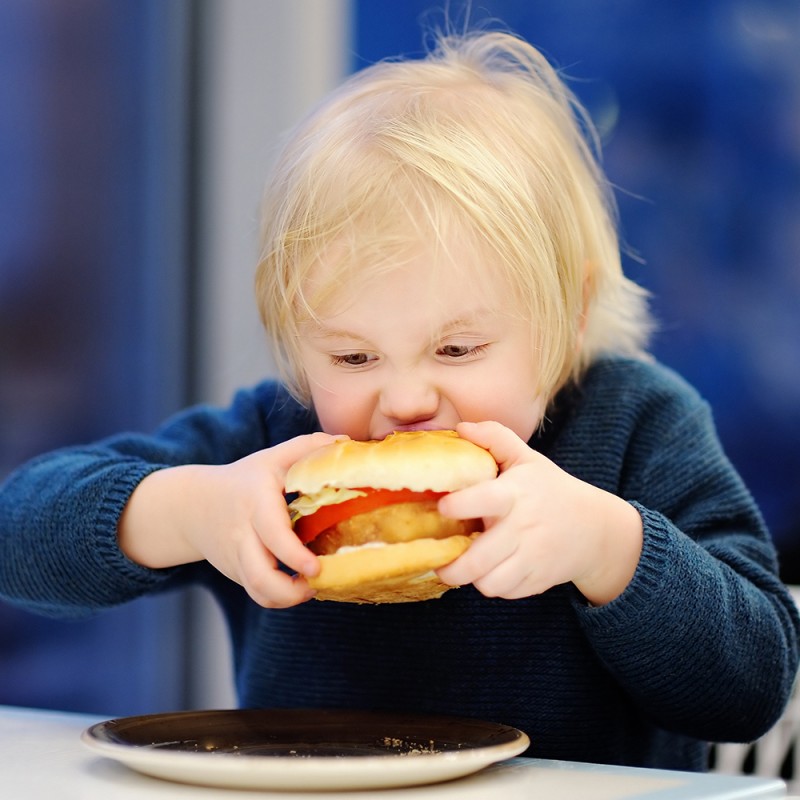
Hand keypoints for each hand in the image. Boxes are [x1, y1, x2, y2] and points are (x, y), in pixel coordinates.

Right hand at [118, 432, 342, 607]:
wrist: (193, 506)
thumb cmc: (243, 479)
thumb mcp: (271, 458)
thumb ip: (306, 447)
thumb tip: (345, 442)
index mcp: (255, 503)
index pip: (272, 534)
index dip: (294, 555)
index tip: (316, 567)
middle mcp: (243, 535)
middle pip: (260, 576)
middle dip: (291, 591)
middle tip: (321, 580)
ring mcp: (238, 559)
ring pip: (259, 593)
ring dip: (289, 598)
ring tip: (313, 587)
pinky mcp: (238, 575)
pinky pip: (258, 594)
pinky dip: (280, 598)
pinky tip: (300, 587)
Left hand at [436, 421, 642, 604]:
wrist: (594, 529)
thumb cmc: (550, 489)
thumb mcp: (527, 458)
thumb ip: (495, 437)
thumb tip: (461, 428)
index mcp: (516, 494)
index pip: (485, 499)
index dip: (460, 505)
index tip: (441, 507)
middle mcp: (523, 528)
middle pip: (479, 558)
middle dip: (452, 566)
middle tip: (437, 559)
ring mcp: (531, 557)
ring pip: (489, 583)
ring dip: (471, 578)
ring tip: (461, 565)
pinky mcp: (536, 580)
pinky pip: (504, 592)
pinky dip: (492, 585)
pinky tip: (487, 570)